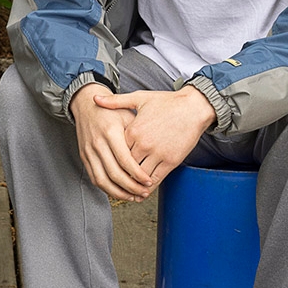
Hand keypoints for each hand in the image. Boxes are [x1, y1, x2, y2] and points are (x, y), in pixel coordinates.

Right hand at [70, 83, 154, 201]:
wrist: (86, 104)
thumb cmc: (112, 111)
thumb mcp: (127, 115)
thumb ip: (136, 136)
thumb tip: (150, 158)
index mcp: (110, 132)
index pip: (125, 160)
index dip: (137, 174)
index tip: (148, 182)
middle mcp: (97, 143)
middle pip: (114, 173)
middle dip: (131, 187)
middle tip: (143, 193)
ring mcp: (88, 151)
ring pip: (102, 180)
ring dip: (118, 192)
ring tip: (133, 196)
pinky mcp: (84, 156)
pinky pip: (94, 178)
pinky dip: (107, 188)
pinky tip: (119, 191)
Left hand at [95, 85, 214, 186]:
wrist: (193, 107)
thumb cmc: (167, 102)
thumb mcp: (139, 98)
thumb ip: (116, 101)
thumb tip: (95, 98)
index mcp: (133, 130)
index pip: (116, 151)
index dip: (111, 159)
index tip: (106, 164)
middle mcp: (143, 144)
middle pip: (125, 166)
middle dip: (120, 175)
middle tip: (114, 183)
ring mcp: (157, 154)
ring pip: (139, 176)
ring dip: (133, 184)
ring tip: (128, 190)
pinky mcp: (170, 161)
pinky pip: (156, 178)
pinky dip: (148, 187)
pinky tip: (144, 190)